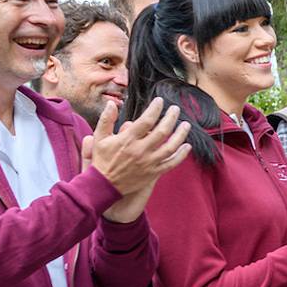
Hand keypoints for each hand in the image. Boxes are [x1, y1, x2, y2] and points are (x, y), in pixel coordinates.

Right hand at [90, 98, 192, 221]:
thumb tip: (112, 103)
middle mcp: (140, 150)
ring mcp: (149, 162)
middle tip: (175, 109)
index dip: (155, 109)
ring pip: (170, 147)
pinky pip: (171, 163)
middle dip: (171, 117)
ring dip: (180, 134)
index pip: (146, 120)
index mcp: (128, 139)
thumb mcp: (99, 138)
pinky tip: (187, 146)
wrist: (104, 185)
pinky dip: (181, 155)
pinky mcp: (153, 173)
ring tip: (186, 124)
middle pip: (162, 131)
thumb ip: (106, 120)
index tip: (160, 101)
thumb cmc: (102, 160)